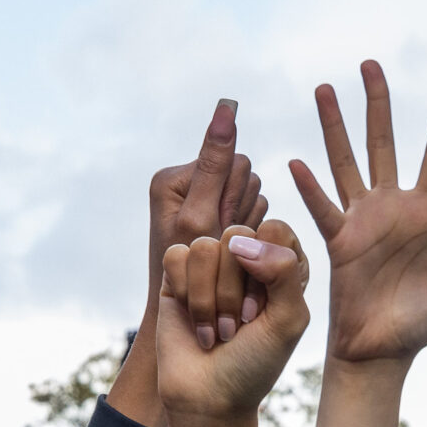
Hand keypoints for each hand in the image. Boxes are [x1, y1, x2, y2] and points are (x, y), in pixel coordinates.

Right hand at [108, 101, 269, 423]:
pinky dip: (187, 295)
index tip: (264, 311)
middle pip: (237, 235)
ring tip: (217, 330)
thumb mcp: (289, 320)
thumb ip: (283, 270)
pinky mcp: (176, 279)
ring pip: (204, 247)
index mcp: (280, 265)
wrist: (210, 399)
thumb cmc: (254, 364)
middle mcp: (244, 261)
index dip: (268, 266)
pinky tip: (194, 324)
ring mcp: (208, 269)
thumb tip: (240, 241)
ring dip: (209, 298)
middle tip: (239, 325)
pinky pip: (176, 257)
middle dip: (235, 288)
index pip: (275, 230)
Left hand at [147, 101, 270, 337]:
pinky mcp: (216, 217)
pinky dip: (250, 233)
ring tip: (227, 251)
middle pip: (245, 175)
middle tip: (224, 243)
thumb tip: (227, 106)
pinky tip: (234, 253)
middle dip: (241, 209)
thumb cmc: (187, 276)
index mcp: (172, 177)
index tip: (214, 227)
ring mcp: (202, 200)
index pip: (233, 161)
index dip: (236, 197)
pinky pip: (254, 212)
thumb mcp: (201, 218)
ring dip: (247, 223)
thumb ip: (214, 164)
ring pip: (253, 194)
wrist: (188, 320)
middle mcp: (185, 183)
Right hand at [290, 63, 426, 367]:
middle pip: (383, 144)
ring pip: (347, 162)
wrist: (382, 351)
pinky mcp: (338, 242)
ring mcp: (362, 222)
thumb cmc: (423, 324)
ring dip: (335, 127)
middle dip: (377, 104)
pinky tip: (297, 161)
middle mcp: (392, 209)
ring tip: (323, 90)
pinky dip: (311, 187)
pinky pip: (323, 208)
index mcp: (426, 214)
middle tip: (369, 65)